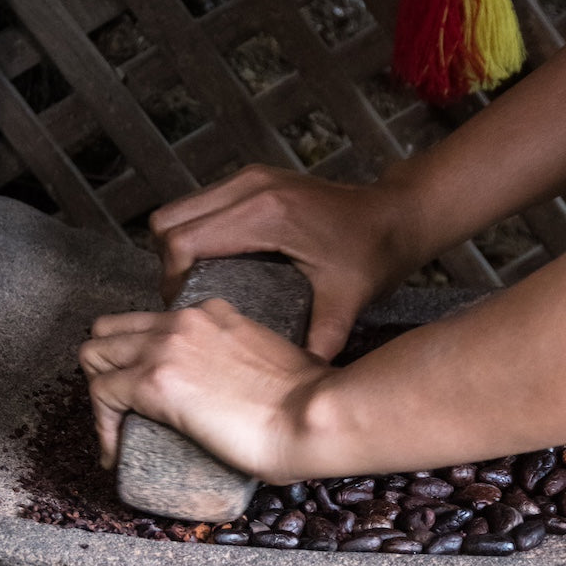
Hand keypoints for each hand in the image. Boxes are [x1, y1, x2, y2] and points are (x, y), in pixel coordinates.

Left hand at [78, 298, 333, 482]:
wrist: (313, 416)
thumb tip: (264, 398)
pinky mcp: (154, 382)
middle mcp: (184, 320)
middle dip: (109, 368)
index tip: (153, 393)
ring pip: (93, 355)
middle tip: (125, 409)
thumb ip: (262, 367)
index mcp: (215, 314)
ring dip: (99, 394)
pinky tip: (115, 453)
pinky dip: (101, 427)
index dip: (143, 357)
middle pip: (111, 329)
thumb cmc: (310, 404)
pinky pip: (100, 395)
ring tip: (118, 430)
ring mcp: (165, 347)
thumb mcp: (280, 364)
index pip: (154, 322)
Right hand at [149, 165, 415, 360]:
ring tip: (201, 285)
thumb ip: (322, 340)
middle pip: (169, 220)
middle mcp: (251, 188)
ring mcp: (251, 179)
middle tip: (189, 301)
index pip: (183, 241)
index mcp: (266, 215)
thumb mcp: (348, 301)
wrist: (397, 215)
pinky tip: (219, 264)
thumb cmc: (374, 252)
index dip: (172, 279)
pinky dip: (198, 232)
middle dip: (168, 263)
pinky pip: (203, 204)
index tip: (187, 310)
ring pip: (181, 209)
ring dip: (180, 246)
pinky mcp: (255, 180)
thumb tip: (300, 386)